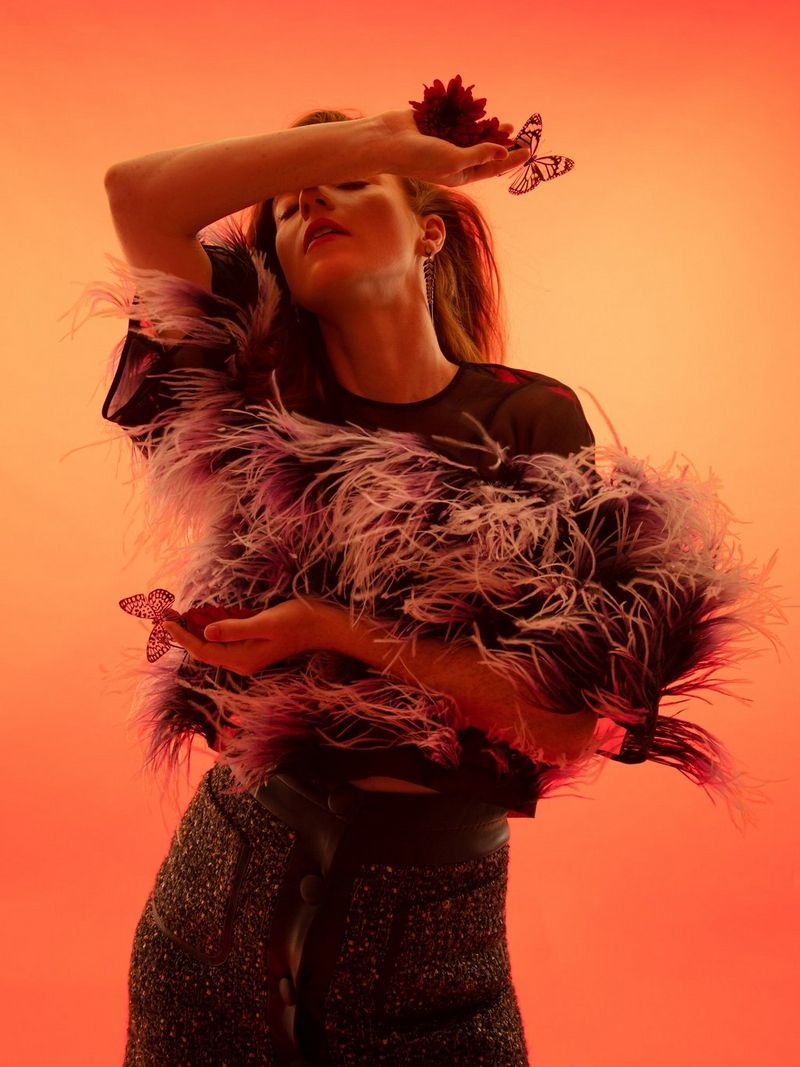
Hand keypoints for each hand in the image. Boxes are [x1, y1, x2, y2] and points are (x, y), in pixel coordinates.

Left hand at [162, 596, 328, 676]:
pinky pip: (224, 638)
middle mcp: (241, 661)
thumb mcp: (264, 623)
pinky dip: (210, 627)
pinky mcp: (253, 645)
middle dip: (183, 633)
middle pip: (204, 649)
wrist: (323, 626)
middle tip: (164, 613)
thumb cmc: (297, 621)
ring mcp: (247, 654)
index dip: (181, 636)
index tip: (165, 620)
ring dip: (194, 629)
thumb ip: (235, 629)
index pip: (202, 650)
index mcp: (241, 659)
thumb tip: (205, 632)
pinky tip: (202, 616)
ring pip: (212, 643)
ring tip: (176, 613)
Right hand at [376, 108, 524, 188]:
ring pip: (472, 134)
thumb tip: (503, 152)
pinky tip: (479, 109)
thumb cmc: (419, 157)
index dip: (511, 159)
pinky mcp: (437, 124)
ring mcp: (445, 141)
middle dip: (501, 142)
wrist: (387, 141)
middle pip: (484, 151)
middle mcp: (454, 159)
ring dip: (488, 128)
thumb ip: (479, 155)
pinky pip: (457, 119)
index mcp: (459, 175)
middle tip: (519, 132)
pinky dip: (468, 115)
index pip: (491, 168)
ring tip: (505, 122)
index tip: (529, 150)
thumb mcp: (454, 160)